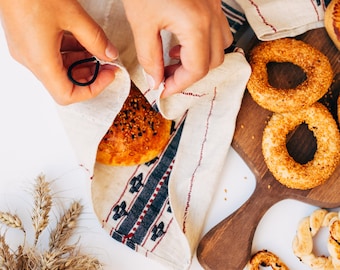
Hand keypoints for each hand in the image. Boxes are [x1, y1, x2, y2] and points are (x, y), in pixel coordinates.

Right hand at [0, 0, 118, 104]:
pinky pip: (51, 56)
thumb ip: (96, 39)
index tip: (108, 74)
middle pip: (64, 84)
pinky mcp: (26, 41)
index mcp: (40, 61)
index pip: (67, 95)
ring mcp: (27, 51)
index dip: (92, 89)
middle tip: (108, 63)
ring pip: (59, 70)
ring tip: (97, 49)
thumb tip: (110, 55)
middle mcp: (31, 61)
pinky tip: (82, 40)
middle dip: (90, 75)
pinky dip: (69, 52)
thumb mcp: (73, 15)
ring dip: (81, 62)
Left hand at [123, 0, 232, 97]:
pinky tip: (182, 41)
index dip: (178, 85)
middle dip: (189, 75)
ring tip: (174, 59)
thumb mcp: (142, 23)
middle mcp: (212, 17)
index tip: (162, 90)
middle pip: (213, 63)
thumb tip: (156, 81)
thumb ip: (149, 58)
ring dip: (199, 60)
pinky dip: (202, 44)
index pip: (196, 70)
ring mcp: (215, 8)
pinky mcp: (212, 2)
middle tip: (167, 77)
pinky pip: (217, 31)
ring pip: (219, 48)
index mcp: (196, 25)